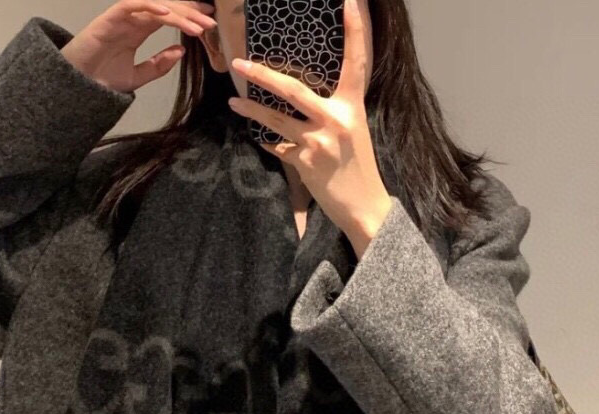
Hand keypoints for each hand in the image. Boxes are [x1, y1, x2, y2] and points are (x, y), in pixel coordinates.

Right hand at [61, 0, 216, 92]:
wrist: (79, 87)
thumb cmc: (101, 78)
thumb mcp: (137, 77)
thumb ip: (158, 65)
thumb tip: (181, 52)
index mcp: (140, 30)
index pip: (169, 16)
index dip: (189, 17)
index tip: (209, 23)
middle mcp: (133, 20)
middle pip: (166, 8)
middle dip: (189, 13)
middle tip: (210, 22)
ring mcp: (122, 17)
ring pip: (154, 6)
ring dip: (177, 13)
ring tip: (197, 25)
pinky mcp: (110, 18)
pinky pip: (131, 6)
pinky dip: (150, 6)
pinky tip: (167, 13)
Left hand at [226, 0, 393, 253]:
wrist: (365, 208)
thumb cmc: (358, 168)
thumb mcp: (353, 132)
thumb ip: (334, 110)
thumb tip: (306, 95)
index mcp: (353, 107)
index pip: (357, 61)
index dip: (354, 30)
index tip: (350, 1)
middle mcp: (336, 119)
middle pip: (292, 89)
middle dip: (262, 75)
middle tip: (240, 62)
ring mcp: (319, 141)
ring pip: (275, 119)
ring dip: (251, 110)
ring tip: (234, 102)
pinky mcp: (305, 162)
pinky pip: (277, 147)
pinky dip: (268, 144)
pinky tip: (259, 140)